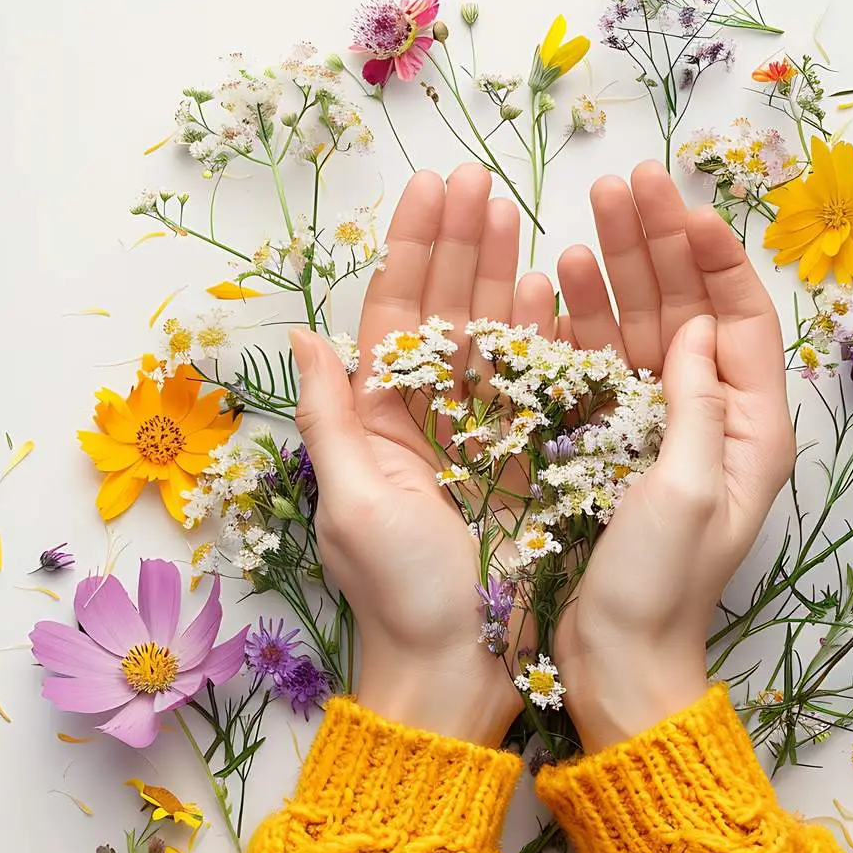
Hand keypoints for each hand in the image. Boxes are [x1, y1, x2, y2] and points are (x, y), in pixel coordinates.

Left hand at [289, 163, 543, 745]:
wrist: (457, 673)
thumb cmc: (399, 595)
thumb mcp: (352, 501)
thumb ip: (331, 416)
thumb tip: (302, 337)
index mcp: (374, 424)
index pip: (394, 317)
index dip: (413, 252)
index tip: (431, 191)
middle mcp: (423, 421)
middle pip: (443, 313)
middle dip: (458, 244)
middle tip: (479, 179)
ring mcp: (478, 439)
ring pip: (489, 338)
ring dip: (499, 272)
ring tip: (512, 208)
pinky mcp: (525, 462)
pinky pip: (534, 387)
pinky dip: (543, 336)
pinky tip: (550, 285)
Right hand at [546, 164, 795, 751]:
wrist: (612, 659)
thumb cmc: (656, 586)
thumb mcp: (687, 489)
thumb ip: (695, 402)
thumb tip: (690, 323)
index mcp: (747, 429)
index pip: (740, 319)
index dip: (712, 258)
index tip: (679, 207)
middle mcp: (704, 419)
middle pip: (684, 309)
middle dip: (657, 244)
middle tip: (623, 183)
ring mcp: (649, 427)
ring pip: (635, 328)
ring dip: (615, 270)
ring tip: (587, 215)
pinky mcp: (600, 443)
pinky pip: (592, 365)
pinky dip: (577, 321)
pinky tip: (558, 278)